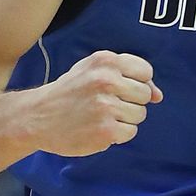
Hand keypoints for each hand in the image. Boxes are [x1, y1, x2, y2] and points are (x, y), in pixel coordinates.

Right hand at [25, 50, 162, 156]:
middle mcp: (106, 81)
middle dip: (131, 102)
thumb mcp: (93, 71)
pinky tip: (98, 128)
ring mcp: (105, 106)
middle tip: (107, 104)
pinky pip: (130, 132)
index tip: (119, 89)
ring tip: (100, 116)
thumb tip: (158, 96)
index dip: (136, 83)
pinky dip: (118, 134)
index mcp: (105, 61)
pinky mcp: (105, 130)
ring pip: (140, 115)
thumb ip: (128, 77)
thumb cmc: (70, 92)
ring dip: (125, 119)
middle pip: (144, 95)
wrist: (37, 117)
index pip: (145, 71)